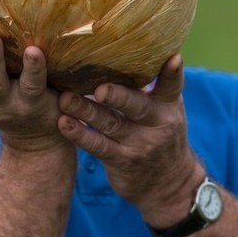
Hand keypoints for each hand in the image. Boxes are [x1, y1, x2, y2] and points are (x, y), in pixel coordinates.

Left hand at [57, 54, 201, 220]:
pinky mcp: (120, 160)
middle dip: (118, 96)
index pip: (172, 86)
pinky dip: (79, 134)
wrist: (169, 185)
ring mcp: (137, 144)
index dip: (173, 72)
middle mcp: (156, 124)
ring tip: (65, 98)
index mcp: (168, 106)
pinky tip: (64, 123)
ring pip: (110, 124)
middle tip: (99, 87)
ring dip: (86, 111)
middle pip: (136, 105)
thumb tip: (131, 50)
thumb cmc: (162, 136)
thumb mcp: (167, 112)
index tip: (173, 58)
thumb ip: (155, 87)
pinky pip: (97, 146)